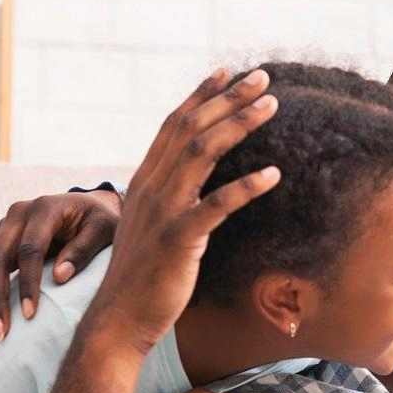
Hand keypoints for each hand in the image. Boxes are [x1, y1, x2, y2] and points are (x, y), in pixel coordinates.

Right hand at [0, 188, 121, 344]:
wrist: (91, 207)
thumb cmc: (103, 221)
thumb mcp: (104, 230)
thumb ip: (84, 250)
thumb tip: (59, 278)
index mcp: (45, 208)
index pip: (29, 249)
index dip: (28, 283)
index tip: (30, 314)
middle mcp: (18, 214)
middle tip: (0, 333)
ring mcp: (5, 226)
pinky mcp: (0, 240)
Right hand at [81, 68, 279, 354]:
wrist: (118, 319)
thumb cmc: (144, 277)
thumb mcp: (154, 227)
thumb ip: (172, 199)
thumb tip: (197, 183)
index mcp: (145, 182)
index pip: (174, 126)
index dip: (201, 96)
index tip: (228, 72)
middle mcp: (151, 188)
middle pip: (191, 128)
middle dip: (228, 98)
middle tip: (263, 77)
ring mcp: (162, 211)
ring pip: (202, 153)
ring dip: (239, 124)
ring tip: (272, 105)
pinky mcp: (178, 239)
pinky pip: (215, 205)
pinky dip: (246, 186)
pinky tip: (274, 173)